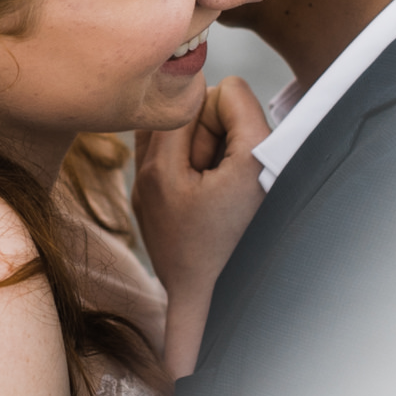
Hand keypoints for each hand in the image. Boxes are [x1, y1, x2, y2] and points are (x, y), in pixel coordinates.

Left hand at [133, 76, 269, 376]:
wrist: (222, 308)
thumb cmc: (243, 242)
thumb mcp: (253, 165)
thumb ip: (239, 108)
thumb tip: (223, 87)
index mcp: (158, 166)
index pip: (191, 100)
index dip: (224, 117)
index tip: (233, 156)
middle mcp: (143, 178)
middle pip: (183, 119)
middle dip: (214, 135)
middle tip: (230, 181)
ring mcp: (147, 196)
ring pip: (181, 141)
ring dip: (208, 154)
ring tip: (222, 196)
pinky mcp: (158, 210)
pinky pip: (180, 167)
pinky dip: (199, 174)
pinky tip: (214, 208)